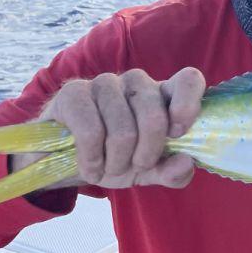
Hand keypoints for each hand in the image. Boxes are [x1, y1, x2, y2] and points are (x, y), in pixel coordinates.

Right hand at [13, 67, 205, 189]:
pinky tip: (90, 167)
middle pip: (155, 116)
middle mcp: (137, 82)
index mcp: (162, 96)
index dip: (188, 104)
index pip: (189, 80)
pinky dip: (92, 160)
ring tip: (108, 167)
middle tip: (134, 167)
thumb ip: (172, 171)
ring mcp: (105, 83)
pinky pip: (91, 131)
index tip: (177, 133)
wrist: (62, 160)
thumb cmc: (115, 158)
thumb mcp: (147, 172)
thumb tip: (185, 163)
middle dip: (145, 155)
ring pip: (123, 130)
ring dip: (116, 162)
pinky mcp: (73, 91)